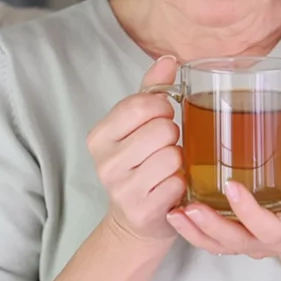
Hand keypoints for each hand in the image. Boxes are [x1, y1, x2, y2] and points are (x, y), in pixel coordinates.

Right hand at [87, 55, 185, 243]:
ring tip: (167, 168)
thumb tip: (169, 59)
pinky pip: (177, 183)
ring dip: (179, 161)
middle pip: (163, 129)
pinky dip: (181, 183)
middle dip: (173, 136)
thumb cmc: (139, 165)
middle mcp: (105, 163)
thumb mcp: (137, 126)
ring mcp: (122, 189)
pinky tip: (170, 187)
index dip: (162, 107)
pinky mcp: (142, 211)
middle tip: (165, 147)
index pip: (141, 104)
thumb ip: (151, 90)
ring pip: (172, 156)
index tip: (163, 117)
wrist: (135, 221)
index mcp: (99, 136)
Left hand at [165, 157, 280, 258]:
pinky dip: (192, 232)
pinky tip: (176, 215)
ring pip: (218, 245)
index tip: (232, 186)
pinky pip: (211, 242)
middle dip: (211, 225)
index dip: (248, 211)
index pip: (267, 227)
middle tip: (192, 207)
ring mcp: (247, 244)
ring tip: (175, 214)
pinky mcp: (234, 240)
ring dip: (194, 232)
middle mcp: (265, 242)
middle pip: (235, 240)